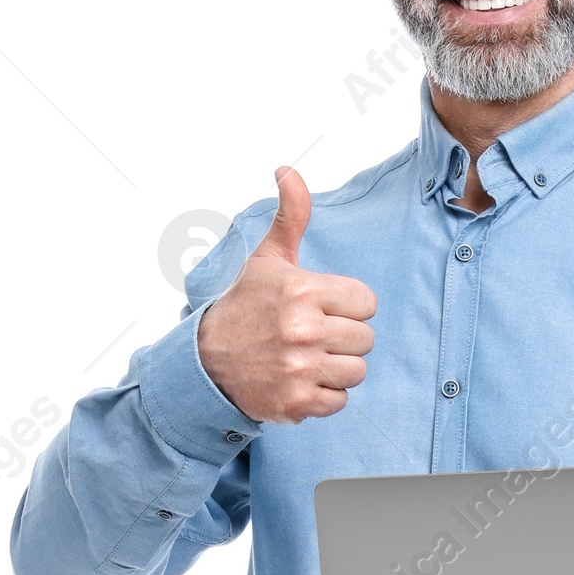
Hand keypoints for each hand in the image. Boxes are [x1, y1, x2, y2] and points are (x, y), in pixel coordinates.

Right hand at [196, 167, 376, 423]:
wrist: (207, 362)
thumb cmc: (246, 305)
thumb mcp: (267, 259)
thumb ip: (290, 216)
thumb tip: (287, 171)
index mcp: (302, 291)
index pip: (366, 303)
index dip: (348, 306)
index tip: (323, 308)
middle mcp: (303, 330)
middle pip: (365, 339)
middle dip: (344, 338)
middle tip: (313, 335)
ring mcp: (299, 369)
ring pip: (357, 371)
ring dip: (337, 367)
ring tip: (309, 358)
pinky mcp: (297, 403)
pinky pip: (340, 401)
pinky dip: (325, 395)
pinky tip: (302, 380)